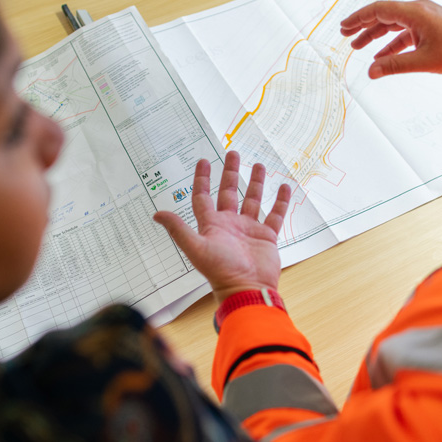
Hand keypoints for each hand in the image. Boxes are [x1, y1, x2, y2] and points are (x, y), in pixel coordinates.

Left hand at [153, 152, 291, 303]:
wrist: (247, 288)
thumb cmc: (220, 270)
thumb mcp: (196, 247)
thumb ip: (178, 229)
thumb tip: (157, 214)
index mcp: (212, 225)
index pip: (203, 197)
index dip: (202, 179)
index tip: (204, 161)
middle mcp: (230, 224)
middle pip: (229, 192)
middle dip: (230, 172)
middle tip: (233, 153)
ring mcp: (249, 229)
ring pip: (253, 200)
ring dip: (256, 182)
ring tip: (259, 165)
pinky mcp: (266, 236)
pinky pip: (275, 214)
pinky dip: (280, 201)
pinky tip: (284, 187)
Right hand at [340, 0, 441, 77]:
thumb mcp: (423, 61)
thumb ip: (394, 65)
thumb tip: (371, 71)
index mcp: (416, 12)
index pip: (379, 10)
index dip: (358, 18)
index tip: (344, 26)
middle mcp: (420, 10)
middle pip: (384, 15)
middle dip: (363, 26)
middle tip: (346, 34)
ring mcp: (427, 18)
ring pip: (395, 24)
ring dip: (377, 35)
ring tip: (359, 47)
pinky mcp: (433, 26)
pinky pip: (406, 32)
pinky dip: (393, 42)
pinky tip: (383, 55)